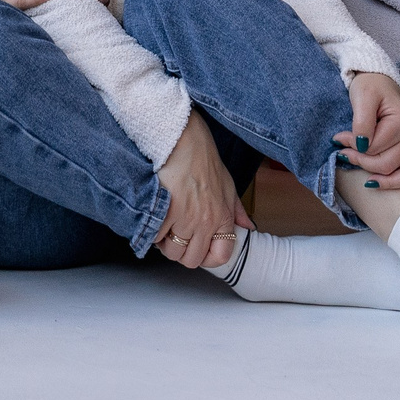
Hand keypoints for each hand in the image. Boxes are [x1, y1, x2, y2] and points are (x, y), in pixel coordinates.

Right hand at [153, 111, 251, 269]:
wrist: (182, 139)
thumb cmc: (202, 157)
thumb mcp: (227, 183)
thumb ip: (236, 209)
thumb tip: (247, 226)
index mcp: (223, 216)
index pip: (220, 256)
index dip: (207, 257)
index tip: (198, 248)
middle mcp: (206, 222)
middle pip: (191, 260)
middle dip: (181, 251)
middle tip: (176, 234)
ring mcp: (185, 219)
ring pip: (171, 252)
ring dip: (165, 242)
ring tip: (165, 224)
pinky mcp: (165, 212)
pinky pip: (155, 237)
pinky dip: (152, 230)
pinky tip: (156, 215)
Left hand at [339, 71, 399, 197]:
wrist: (379, 80)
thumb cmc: (370, 87)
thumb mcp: (362, 97)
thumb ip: (361, 122)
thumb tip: (361, 146)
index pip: (375, 149)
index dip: (353, 147)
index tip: (338, 139)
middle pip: (387, 165)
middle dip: (362, 162)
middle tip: (343, 153)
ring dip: (385, 181)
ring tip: (367, 182)